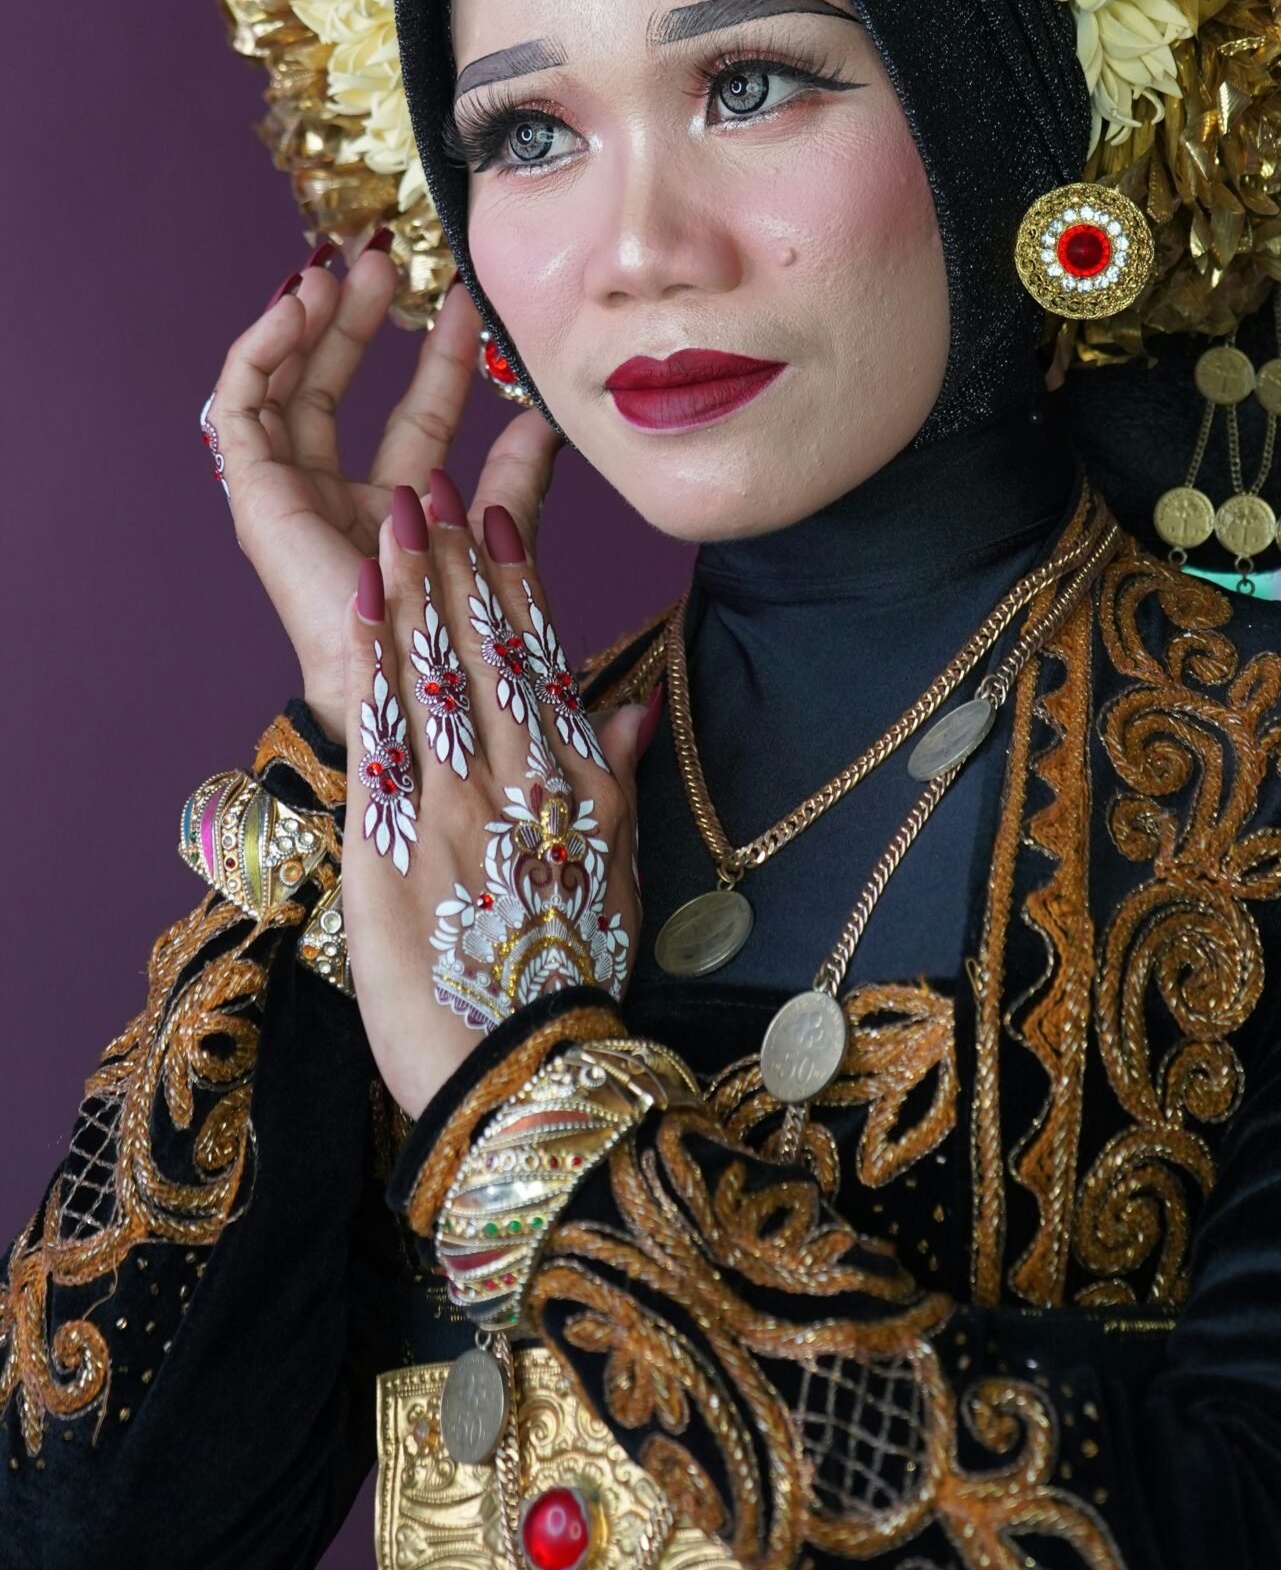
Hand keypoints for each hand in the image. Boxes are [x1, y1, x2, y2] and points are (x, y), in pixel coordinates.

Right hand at [201, 237, 528, 737]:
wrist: (411, 675)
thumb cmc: (452, 628)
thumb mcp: (495, 533)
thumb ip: (515, 480)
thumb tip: (546, 420)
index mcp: (393, 509)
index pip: (415, 414)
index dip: (439, 357)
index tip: (468, 300)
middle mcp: (334, 497)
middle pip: (338, 388)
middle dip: (360, 320)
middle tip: (390, 260)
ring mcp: (288, 495)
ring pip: (283, 387)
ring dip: (307, 322)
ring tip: (338, 269)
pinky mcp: (254, 492)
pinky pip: (240, 406)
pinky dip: (262, 348)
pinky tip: (298, 303)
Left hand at [340, 445, 656, 1115]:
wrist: (523, 1080)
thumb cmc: (571, 985)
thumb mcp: (617, 879)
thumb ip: (618, 784)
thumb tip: (633, 710)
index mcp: (579, 786)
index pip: (545, 659)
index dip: (516, 583)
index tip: (497, 518)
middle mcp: (520, 781)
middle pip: (483, 648)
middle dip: (454, 561)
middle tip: (429, 489)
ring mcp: (454, 807)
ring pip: (430, 672)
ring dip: (409, 586)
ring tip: (391, 518)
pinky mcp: (391, 845)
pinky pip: (379, 730)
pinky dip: (368, 657)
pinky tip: (358, 602)